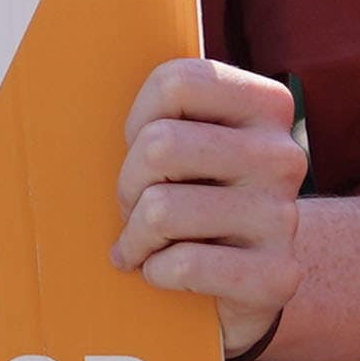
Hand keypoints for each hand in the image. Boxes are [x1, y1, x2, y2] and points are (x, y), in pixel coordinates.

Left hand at [114, 58, 308, 360]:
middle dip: (129, 184)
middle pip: (159, 145)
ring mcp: (284, 218)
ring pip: (161, 210)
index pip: (175, 83)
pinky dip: (157, 273)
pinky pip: (182, 265)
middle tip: (136, 207)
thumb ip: (165, 112)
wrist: (255, 277)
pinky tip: (168, 273)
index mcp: (268, 106)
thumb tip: (75, 93)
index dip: (139, 121)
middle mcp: (283, 156)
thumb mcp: (193, 142)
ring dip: (136, 237)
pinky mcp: (276, 275)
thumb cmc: (201, 197)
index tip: (145, 149)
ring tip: (147, 244)